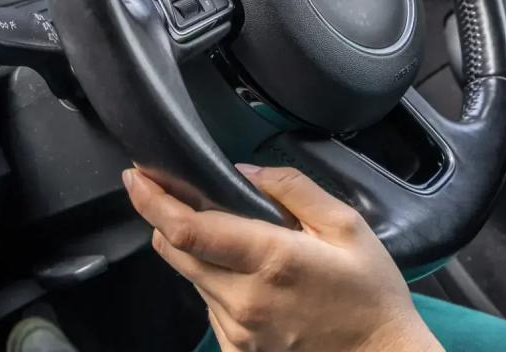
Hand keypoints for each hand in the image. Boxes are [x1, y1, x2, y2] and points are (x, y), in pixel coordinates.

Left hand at [123, 164, 442, 351]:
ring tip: (230, 237)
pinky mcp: (237, 349)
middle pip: (174, 252)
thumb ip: (292, 188)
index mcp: (271, 259)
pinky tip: (248, 276)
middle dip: (163, 218)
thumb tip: (243, 171)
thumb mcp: (346, 225)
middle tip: (168, 190)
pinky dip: (215, 282)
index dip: (151, 201)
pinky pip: (209, 305)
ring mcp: (238, 330)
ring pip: (191, 278)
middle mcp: (244, 299)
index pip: (187, 230)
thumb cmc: (370, 292)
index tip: (135, 176)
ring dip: (195, 252)